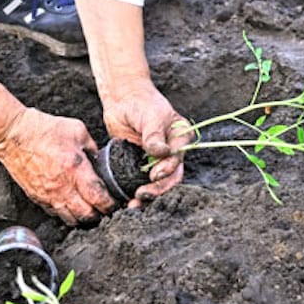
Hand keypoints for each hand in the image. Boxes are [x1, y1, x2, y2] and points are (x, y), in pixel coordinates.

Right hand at [0, 108, 114, 224]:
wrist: (12, 134)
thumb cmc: (44, 129)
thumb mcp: (78, 131)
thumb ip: (93, 148)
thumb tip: (101, 160)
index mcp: (76, 170)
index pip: (99, 198)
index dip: (110, 205)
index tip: (116, 204)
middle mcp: (63, 187)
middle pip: (87, 215)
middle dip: (99, 216)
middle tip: (106, 211)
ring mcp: (48, 195)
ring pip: (71, 219)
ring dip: (83, 218)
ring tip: (90, 212)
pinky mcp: (37, 197)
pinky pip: (55, 214)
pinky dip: (66, 214)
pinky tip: (72, 207)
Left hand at [102, 77, 193, 207]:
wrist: (122, 98)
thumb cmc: (141, 103)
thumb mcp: (151, 115)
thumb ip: (155, 135)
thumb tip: (162, 153)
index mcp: (181, 139)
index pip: (178, 159)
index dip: (168, 170)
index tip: (154, 174)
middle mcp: (172, 152)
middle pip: (171, 177)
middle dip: (158, 189)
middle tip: (142, 195)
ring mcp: (157, 160)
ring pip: (158, 184)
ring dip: (148, 196)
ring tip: (133, 205)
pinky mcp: (141, 165)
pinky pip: (141, 182)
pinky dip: (135, 192)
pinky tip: (127, 201)